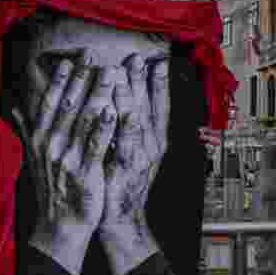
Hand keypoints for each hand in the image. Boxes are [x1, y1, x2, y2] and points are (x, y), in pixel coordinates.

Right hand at [15, 49, 117, 274]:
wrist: (60, 224)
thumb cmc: (52, 188)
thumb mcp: (34, 156)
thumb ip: (27, 129)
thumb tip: (14, 107)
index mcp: (39, 139)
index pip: (49, 103)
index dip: (60, 80)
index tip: (70, 59)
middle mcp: (50, 146)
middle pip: (68, 105)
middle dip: (81, 78)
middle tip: (93, 54)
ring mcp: (67, 159)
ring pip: (84, 120)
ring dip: (98, 94)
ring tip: (111, 72)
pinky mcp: (85, 173)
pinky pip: (97, 145)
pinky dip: (105, 127)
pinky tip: (115, 109)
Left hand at [98, 55, 166, 274]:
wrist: (118, 217)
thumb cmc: (119, 182)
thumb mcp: (126, 150)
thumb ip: (124, 127)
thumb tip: (118, 100)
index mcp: (152, 140)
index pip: (157, 105)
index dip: (156, 83)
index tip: (154, 60)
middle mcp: (150, 146)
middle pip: (148, 107)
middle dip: (143, 82)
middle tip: (138, 57)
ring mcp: (140, 157)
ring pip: (138, 121)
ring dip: (133, 97)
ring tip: (126, 74)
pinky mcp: (126, 170)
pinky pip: (128, 145)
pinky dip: (128, 130)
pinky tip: (126, 113)